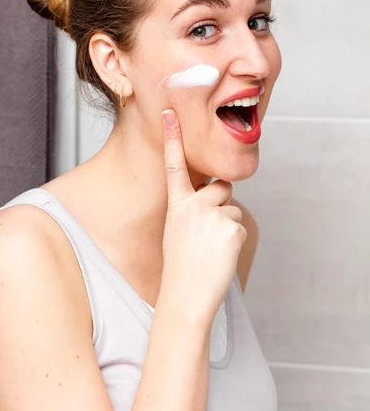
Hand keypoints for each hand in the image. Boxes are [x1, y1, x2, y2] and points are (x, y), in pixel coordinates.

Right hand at [157, 109, 246, 328]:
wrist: (185, 297)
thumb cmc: (180, 267)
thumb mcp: (176, 230)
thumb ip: (192, 209)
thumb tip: (217, 198)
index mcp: (176, 205)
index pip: (174, 165)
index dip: (172, 137)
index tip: (169, 113)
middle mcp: (193, 204)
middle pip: (220, 188)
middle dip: (219, 205)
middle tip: (207, 234)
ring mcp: (212, 213)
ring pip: (232, 209)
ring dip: (227, 227)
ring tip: (210, 250)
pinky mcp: (232, 225)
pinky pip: (240, 224)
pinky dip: (234, 240)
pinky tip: (220, 256)